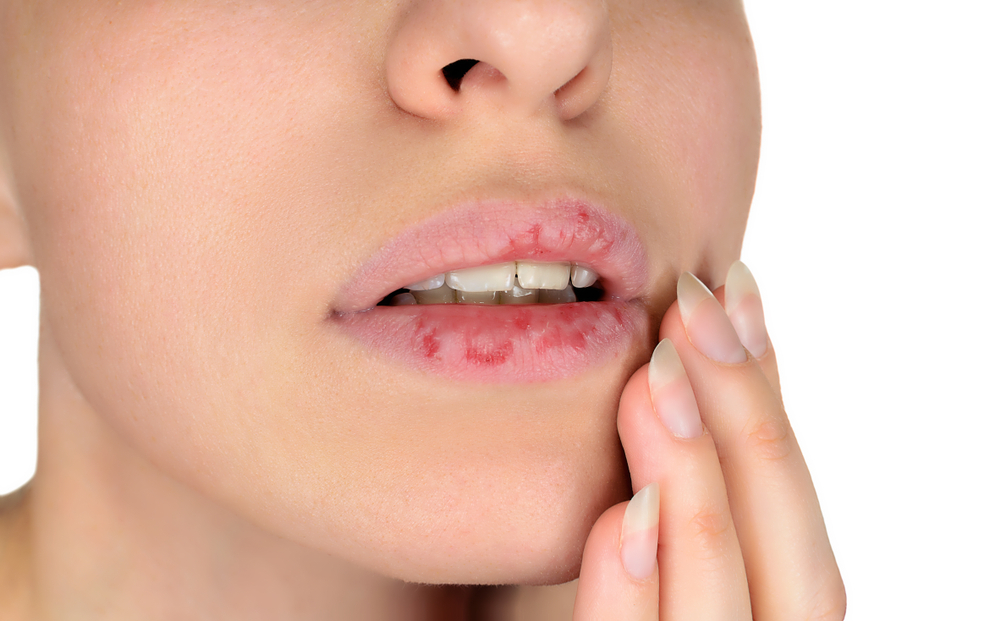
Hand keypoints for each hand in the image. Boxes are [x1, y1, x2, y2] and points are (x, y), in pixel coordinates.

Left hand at [572, 262, 844, 619]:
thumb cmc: (571, 612)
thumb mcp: (634, 545)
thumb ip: (674, 476)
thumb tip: (692, 354)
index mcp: (761, 607)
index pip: (791, 510)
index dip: (771, 394)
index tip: (736, 288)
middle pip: (797, 562)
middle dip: (748, 425)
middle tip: (695, 309)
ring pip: (736, 612)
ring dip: (700, 491)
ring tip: (652, 381)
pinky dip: (636, 596)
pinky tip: (624, 515)